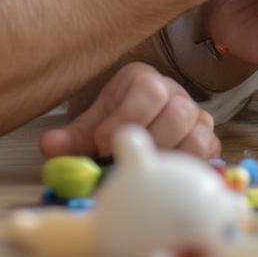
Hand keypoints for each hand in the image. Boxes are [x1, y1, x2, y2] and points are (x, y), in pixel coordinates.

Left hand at [38, 62, 218, 159]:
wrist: (137, 127)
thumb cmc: (114, 123)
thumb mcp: (93, 125)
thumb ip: (72, 137)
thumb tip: (48, 147)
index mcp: (144, 79)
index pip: (147, 90)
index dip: (127, 118)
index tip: (103, 144)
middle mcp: (175, 93)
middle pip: (176, 112)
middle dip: (150, 140)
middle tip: (127, 160)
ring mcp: (195, 116)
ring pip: (197, 134)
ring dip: (171, 156)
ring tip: (147, 169)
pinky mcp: (208, 140)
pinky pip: (209, 154)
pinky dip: (189, 168)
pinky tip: (166, 177)